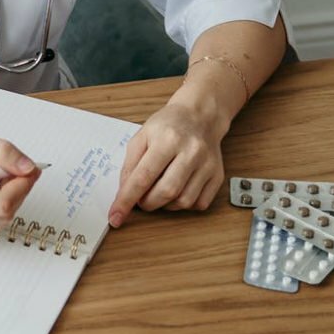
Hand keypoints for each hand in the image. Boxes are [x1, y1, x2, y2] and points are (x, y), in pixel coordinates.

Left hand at [107, 98, 224, 225]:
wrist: (199, 116)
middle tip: (141, 199)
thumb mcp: (142, 135)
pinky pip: (199, 204)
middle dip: (147, 203)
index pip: (143, 176)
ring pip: (183, 201)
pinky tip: (177, 191)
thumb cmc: (168, 125)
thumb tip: (124, 193)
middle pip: (165, 192)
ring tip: (159, 191)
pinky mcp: (217, 176)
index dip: (127, 199)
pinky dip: (183, 204)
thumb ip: (130, 164)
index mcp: (167, 138)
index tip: (116, 217)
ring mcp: (207, 164)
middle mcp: (191, 151)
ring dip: (165, 205)